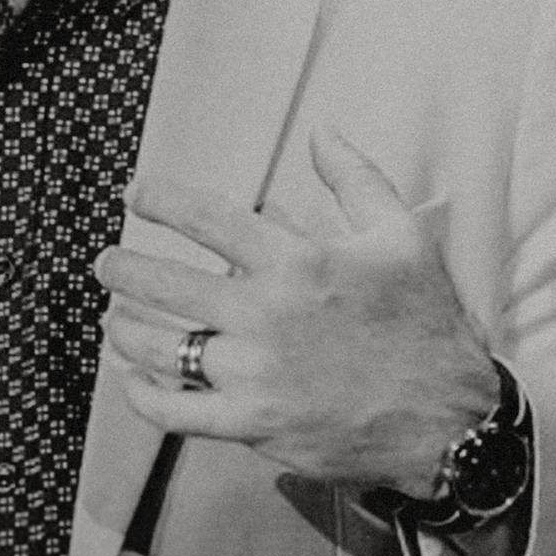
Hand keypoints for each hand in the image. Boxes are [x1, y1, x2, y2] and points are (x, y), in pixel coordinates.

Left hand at [97, 127, 506, 496]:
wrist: (449, 420)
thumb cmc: (426, 324)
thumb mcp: (403, 235)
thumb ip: (355, 177)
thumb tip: (321, 130)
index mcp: (299, 262)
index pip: (208, 218)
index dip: (161, 200)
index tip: (136, 194)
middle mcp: (267, 315)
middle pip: (165, 284)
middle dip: (122, 268)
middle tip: (106, 263)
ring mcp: (255, 373)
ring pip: (160, 347)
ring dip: (124, 330)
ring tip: (113, 319)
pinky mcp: (252, 425)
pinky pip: (175, 411)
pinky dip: (142, 394)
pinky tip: (132, 380)